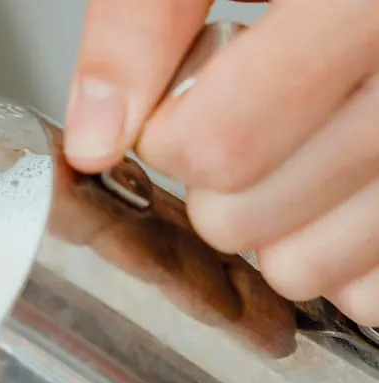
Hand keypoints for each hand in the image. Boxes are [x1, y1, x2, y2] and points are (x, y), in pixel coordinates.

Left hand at [64, 0, 378, 323]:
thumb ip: (146, 17)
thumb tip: (94, 139)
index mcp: (362, 9)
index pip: (217, 145)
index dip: (168, 134)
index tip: (178, 99)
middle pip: (242, 219)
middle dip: (208, 181)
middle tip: (240, 115)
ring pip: (302, 268)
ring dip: (268, 224)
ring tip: (294, 145)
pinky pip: (368, 292)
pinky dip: (336, 256)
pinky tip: (336, 188)